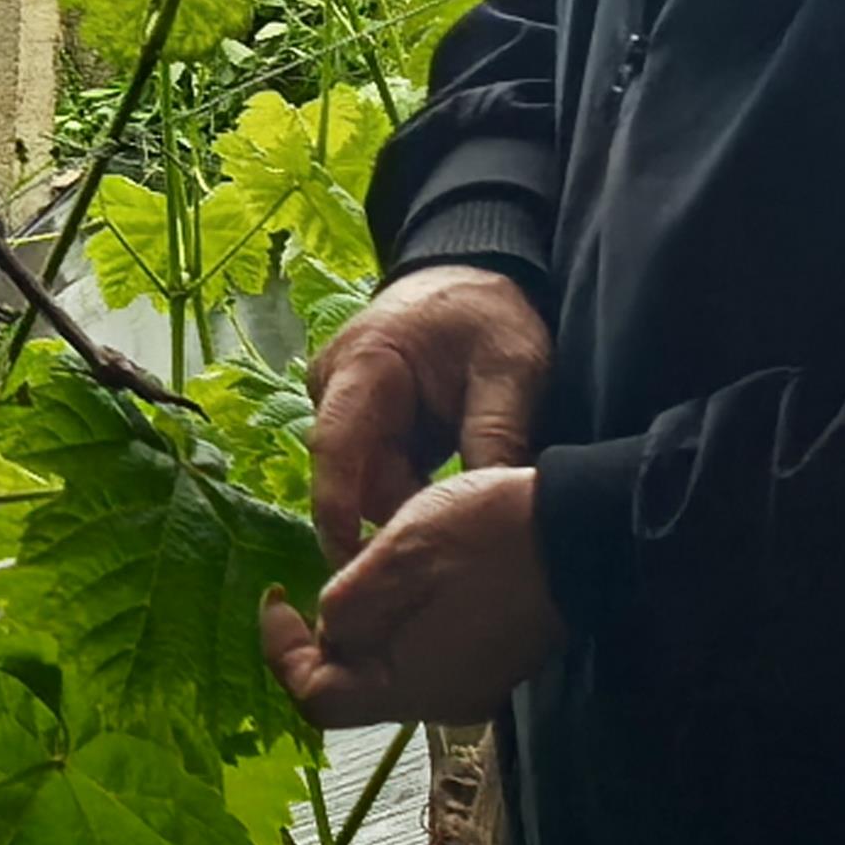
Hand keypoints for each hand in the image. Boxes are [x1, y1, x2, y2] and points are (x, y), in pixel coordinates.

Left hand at [262, 464, 560, 726]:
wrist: (583, 535)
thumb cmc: (486, 537)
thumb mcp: (397, 556)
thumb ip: (350, 605)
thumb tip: (327, 633)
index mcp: (410, 685)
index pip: (317, 700)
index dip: (281, 651)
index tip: (275, 596)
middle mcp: (439, 701)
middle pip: (352, 687)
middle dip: (322, 637)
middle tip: (315, 579)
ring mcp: (470, 685)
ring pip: (388, 669)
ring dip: (362, 626)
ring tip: (366, 568)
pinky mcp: (490, 664)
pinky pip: (423, 655)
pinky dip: (399, 623)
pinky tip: (410, 576)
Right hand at [302, 262, 551, 562]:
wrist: (471, 279)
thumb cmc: (490, 317)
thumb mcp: (510, 371)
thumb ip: (496, 434)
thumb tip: (488, 511)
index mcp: (366, 366)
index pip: (338, 447)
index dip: (337, 511)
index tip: (352, 565)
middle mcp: (334, 385)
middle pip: (357, 476)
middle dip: (404, 509)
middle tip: (458, 538)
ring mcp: (339, 401)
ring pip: (366, 480)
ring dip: (411, 497)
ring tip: (461, 508)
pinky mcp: (354, 417)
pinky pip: (374, 470)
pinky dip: (410, 484)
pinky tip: (446, 488)